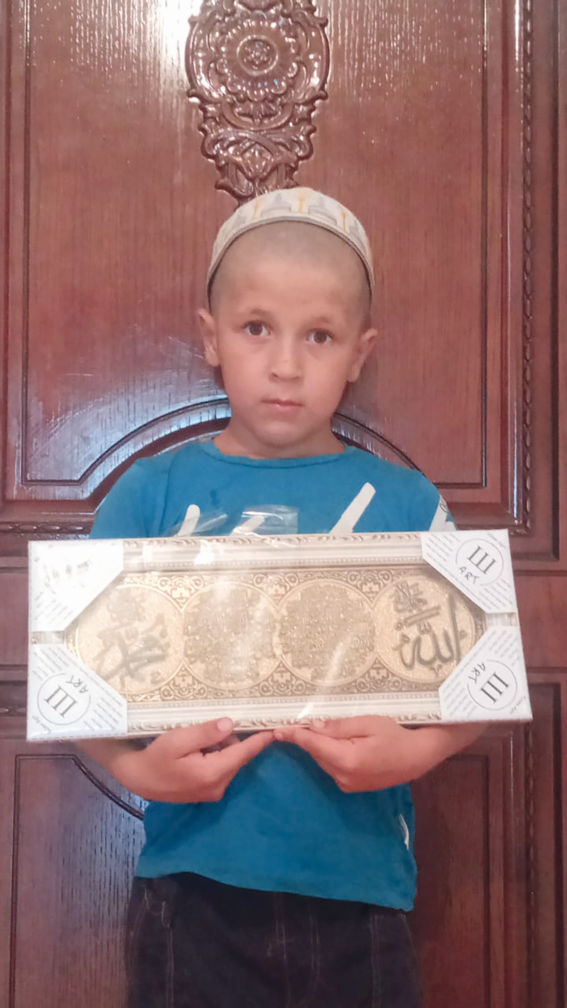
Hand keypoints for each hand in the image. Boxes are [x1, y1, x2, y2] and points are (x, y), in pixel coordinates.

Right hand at [82, 718, 272, 802]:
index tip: (277, 727)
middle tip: (218, 721)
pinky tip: (200, 747)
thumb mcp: (177, 739)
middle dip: (234, 738)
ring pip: (229, 760)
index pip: (244, 753)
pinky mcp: (208, 790)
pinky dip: (217, 754)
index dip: (260, 739)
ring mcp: (214, 790)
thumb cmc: (156, 757)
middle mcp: (218, 786)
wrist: (138, 779)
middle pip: (237, 755)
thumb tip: (231, 724)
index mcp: (213, 773)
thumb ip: (205, 732)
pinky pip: (221, 767)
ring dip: (223, 746)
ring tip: (200, 736)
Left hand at [274, 716, 484, 792]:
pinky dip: (329, 753)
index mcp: (346, 760)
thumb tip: (313, 727)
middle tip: (294, 721)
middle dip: (306, 738)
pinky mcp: (352, 786)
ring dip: (318, 745)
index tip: (276, 730)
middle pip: (316, 753)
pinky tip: (334, 742)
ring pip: (323, 760)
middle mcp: (343, 776)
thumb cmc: (395, 735)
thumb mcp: (367, 723)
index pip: (312, 745)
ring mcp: (347, 784)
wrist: (417, 757)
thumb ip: (338, 727)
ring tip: (314, 728)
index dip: (294, 736)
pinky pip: (333, 766)